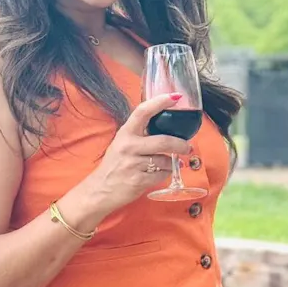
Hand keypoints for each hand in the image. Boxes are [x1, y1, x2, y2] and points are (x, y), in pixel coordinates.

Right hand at [87, 92, 192, 211]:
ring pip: (165, 160)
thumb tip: (168, 127)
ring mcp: (133, 164)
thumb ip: (141, 134)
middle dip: (180, 144)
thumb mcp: (122, 143)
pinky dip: (165, 174)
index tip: (175, 97)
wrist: (100, 190)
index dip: (160, 102)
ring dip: (171, 163)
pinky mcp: (138, 181)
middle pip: (163, 141)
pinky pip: (162, 175)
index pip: (143, 112)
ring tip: (169, 163)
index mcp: (125, 133)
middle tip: (187, 147)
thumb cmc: (115, 165)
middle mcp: (128, 146)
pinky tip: (158, 174)